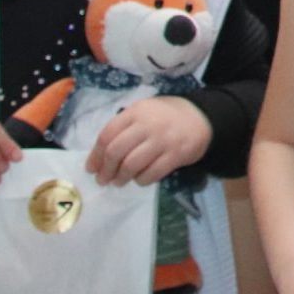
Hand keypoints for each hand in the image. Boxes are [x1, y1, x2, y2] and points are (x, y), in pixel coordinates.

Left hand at [85, 96, 211, 185]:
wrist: (202, 118)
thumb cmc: (166, 116)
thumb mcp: (143, 112)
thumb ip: (123, 128)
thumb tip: (99, 156)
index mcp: (136, 112)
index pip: (107, 135)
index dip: (95, 156)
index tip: (91, 169)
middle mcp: (147, 125)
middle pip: (116, 152)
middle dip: (106, 170)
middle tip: (103, 180)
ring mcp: (163, 140)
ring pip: (132, 165)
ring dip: (121, 178)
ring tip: (119, 181)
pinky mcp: (176, 155)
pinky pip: (151, 174)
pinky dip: (141, 180)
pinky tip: (139, 180)